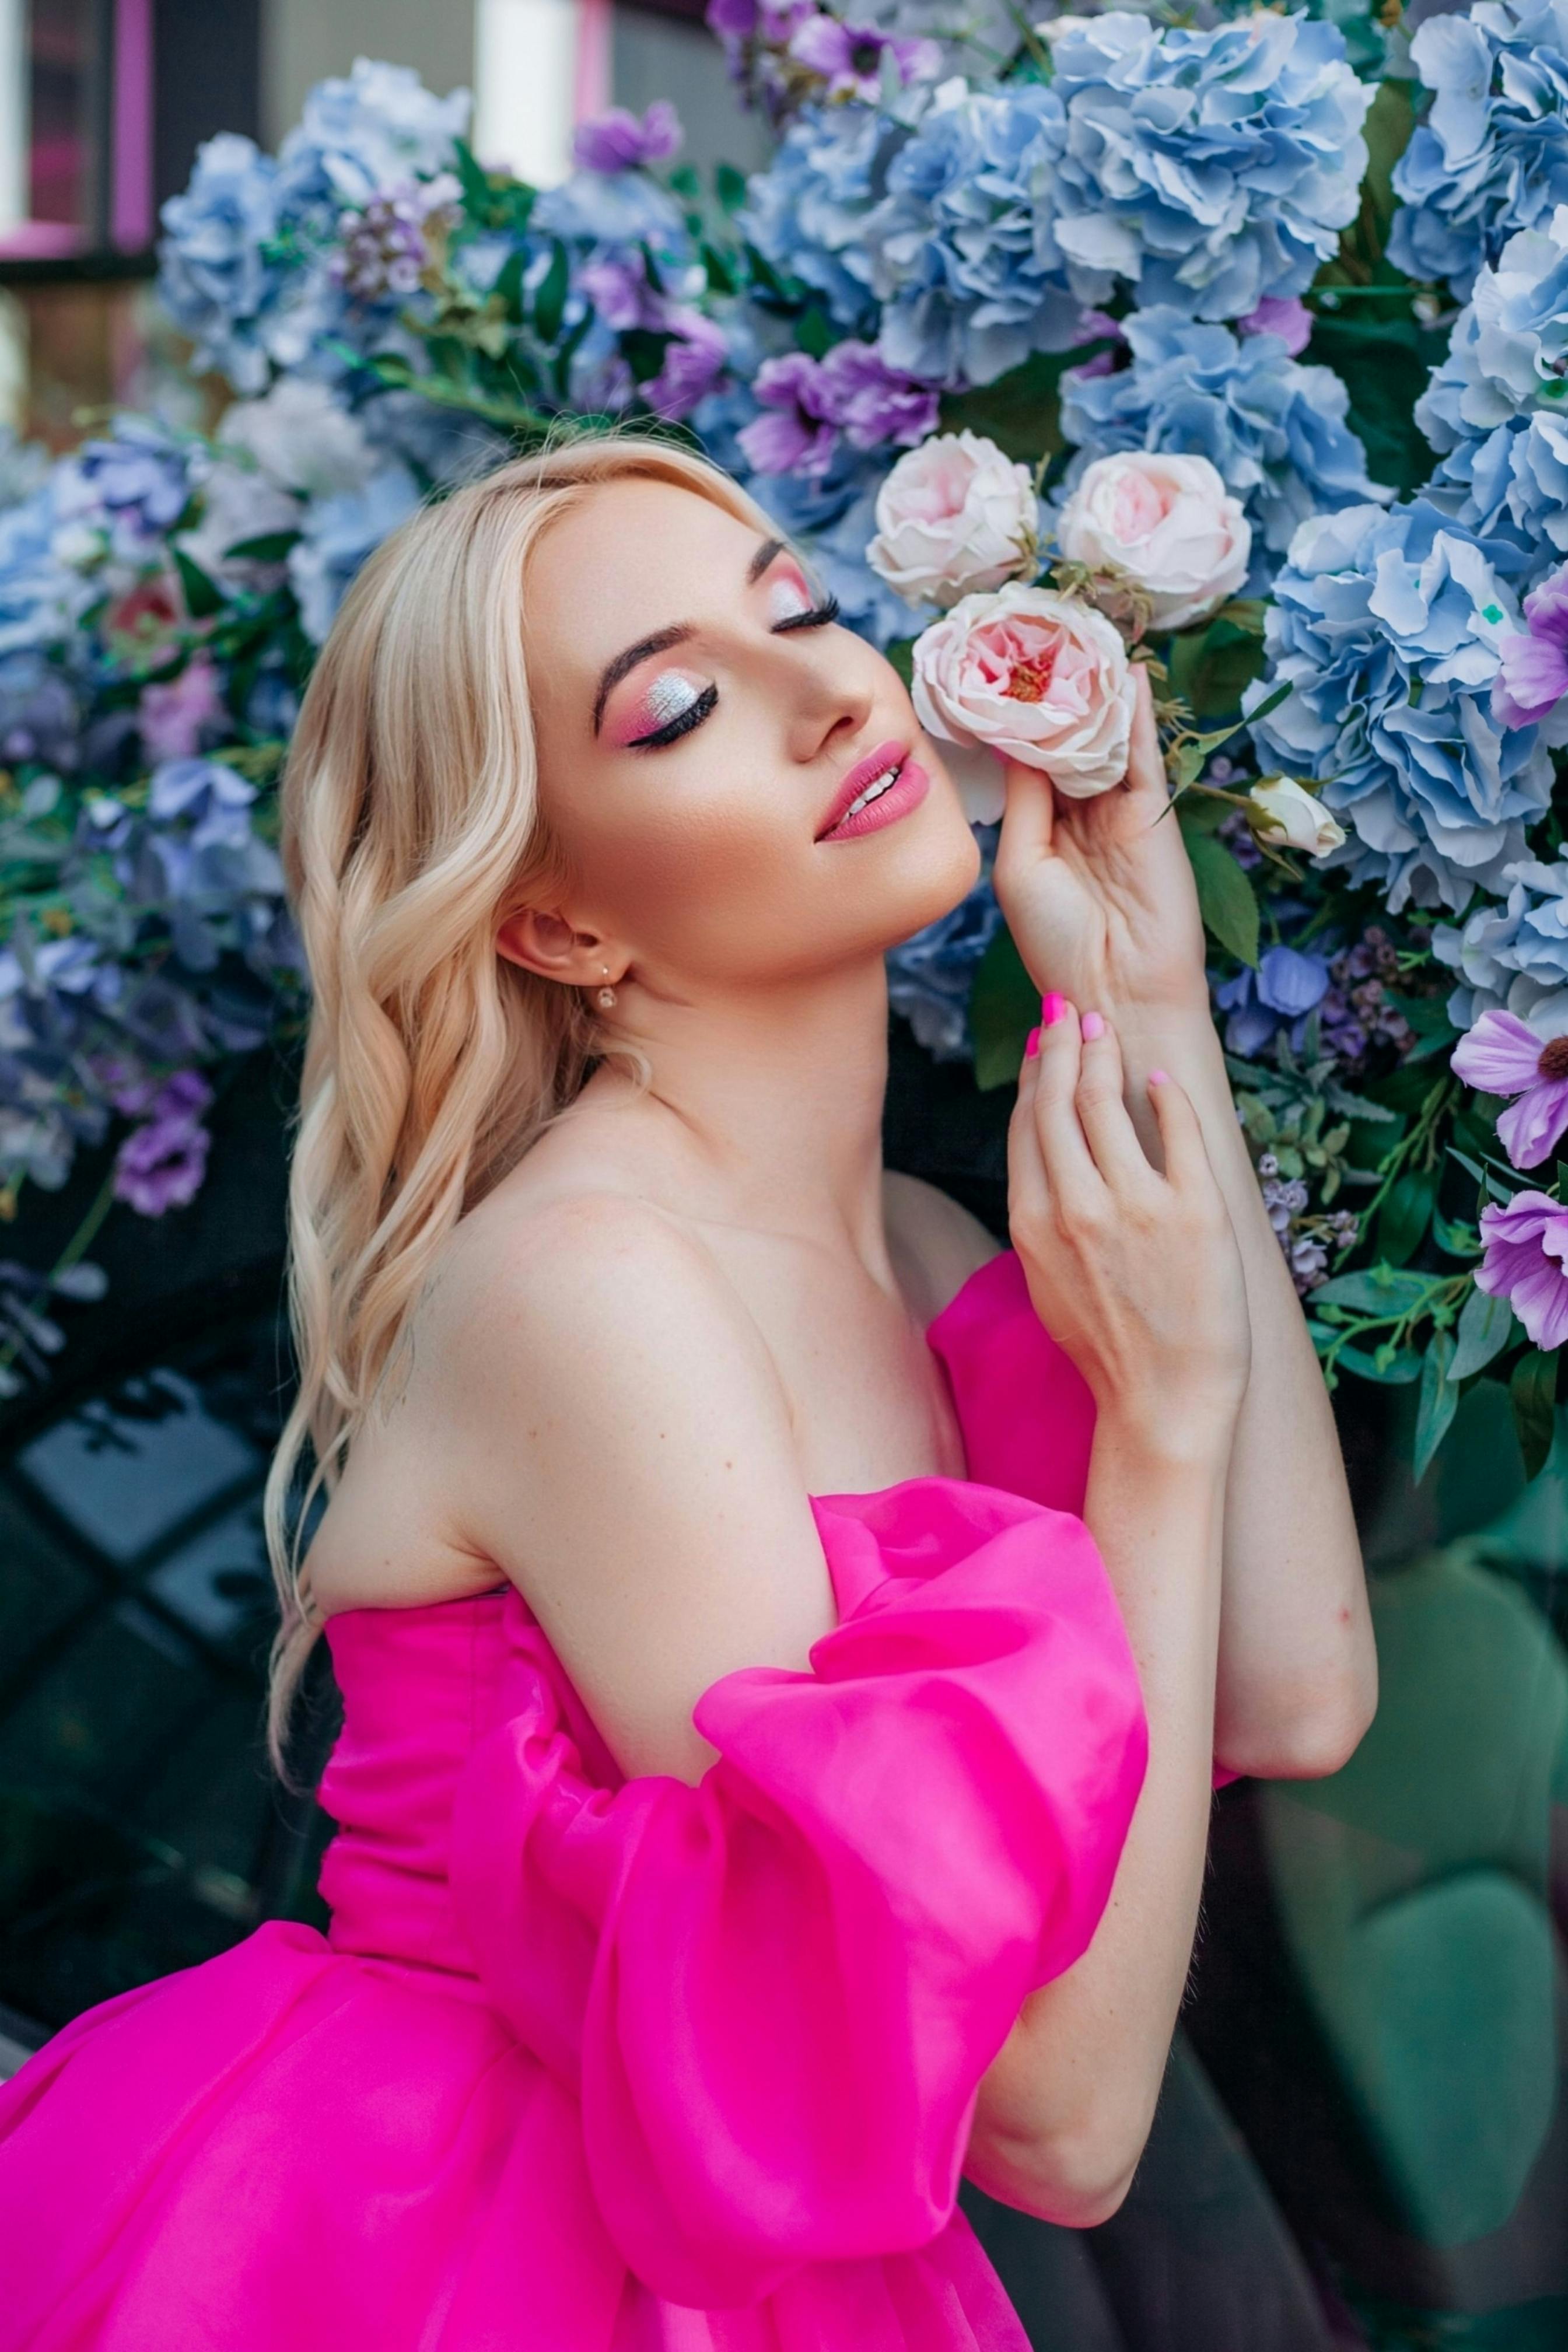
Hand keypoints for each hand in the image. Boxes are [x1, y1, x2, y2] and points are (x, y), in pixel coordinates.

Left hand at [991, 666, 1207, 1017]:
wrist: (1117, 991)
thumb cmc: (1056, 942)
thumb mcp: (1019, 866)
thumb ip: (1023, 802)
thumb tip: (1017, 739)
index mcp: (1041, 833)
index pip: (1028, 764)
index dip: (1016, 722)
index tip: (997, 674)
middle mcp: (1079, 816)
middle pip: (1066, 744)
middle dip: (1054, 698)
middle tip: (1037, 641)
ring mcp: (1117, 811)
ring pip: (1102, 741)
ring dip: (1092, 695)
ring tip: (1078, 640)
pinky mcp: (1153, 811)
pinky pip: (1141, 753)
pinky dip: (1135, 714)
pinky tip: (1127, 673)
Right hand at [1008, 1002, 1248, 1462]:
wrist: (1163, 1403)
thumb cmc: (1107, 1349)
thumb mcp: (1048, 1280)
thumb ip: (1042, 1215)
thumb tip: (1048, 1156)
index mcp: (1033, 1224)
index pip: (1025, 1125)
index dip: (1031, 1074)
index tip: (1040, 1042)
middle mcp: (1077, 1207)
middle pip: (1058, 1100)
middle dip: (1062, 1044)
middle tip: (1071, 1010)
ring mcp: (1136, 1206)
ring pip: (1107, 1103)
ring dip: (1104, 1055)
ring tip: (1107, 1028)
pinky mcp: (1194, 1210)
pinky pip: (1178, 1130)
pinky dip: (1165, 1096)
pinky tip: (1159, 1080)